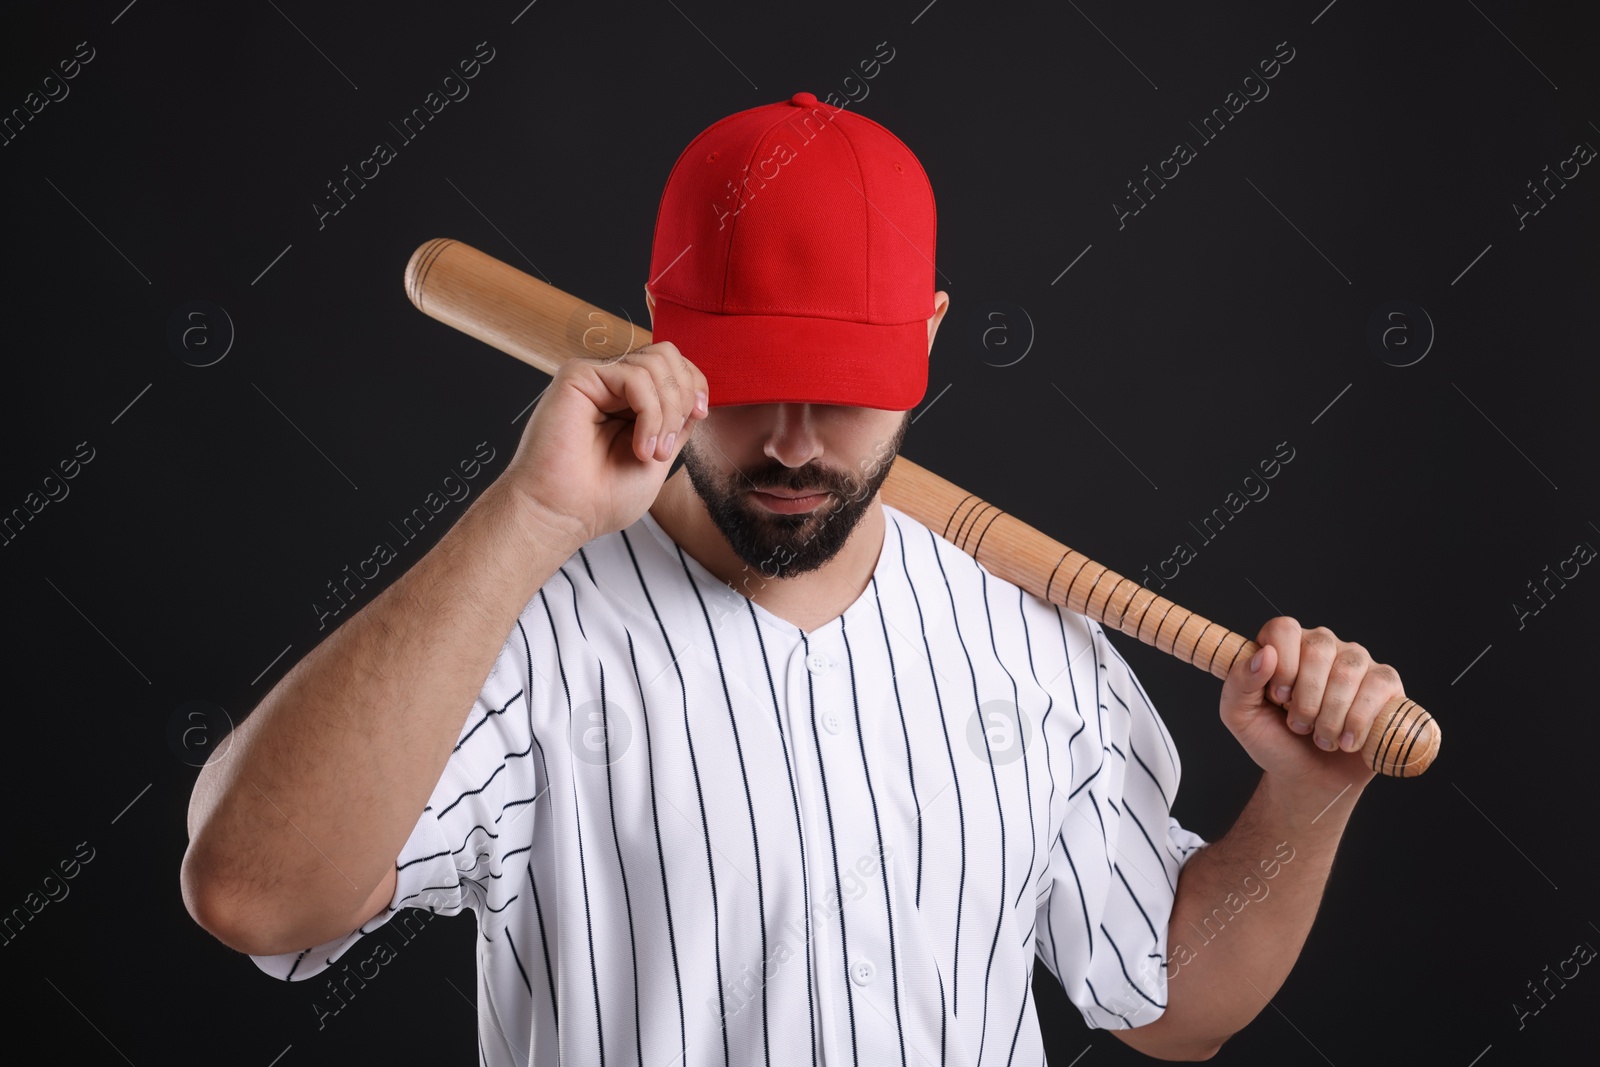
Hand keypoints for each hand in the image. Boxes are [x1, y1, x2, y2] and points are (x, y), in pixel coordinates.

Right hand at [501, 342, 708, 543]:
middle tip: (669, 443)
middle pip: (667, 355)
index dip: (694, 384)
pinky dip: (650, 414)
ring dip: (667, 413)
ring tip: (652, 452)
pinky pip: (634, 377)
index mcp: (628, 399)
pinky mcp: (577, 376)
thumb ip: (677, 422)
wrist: (564, 514)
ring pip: (655, 363)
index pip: (672, 365)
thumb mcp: (659, 456)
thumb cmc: (602, 497)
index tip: (700, 414)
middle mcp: (611, 383)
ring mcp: (594, 377)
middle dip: (683, 396)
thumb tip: (697, 395)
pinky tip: (640, 447)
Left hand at [1218, 617, 1404, 791]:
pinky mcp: (1385, 683)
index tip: (1278, 698)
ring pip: (1347, 672)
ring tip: (1322, 738)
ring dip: (1330, 716)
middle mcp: (1322, 645)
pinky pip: (1378, 687)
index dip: (1282, 666)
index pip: (1284, 629)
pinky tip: (1347, 742)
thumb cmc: (1274, 741)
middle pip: (1318, 649)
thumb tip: (1266, 655)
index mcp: (1285, 645)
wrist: (1309, 777)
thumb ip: (1240, 682)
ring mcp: (1356, 661)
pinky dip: (1359, 722)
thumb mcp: (1240, 716)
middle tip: (1299, 726)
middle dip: (1306, 699)